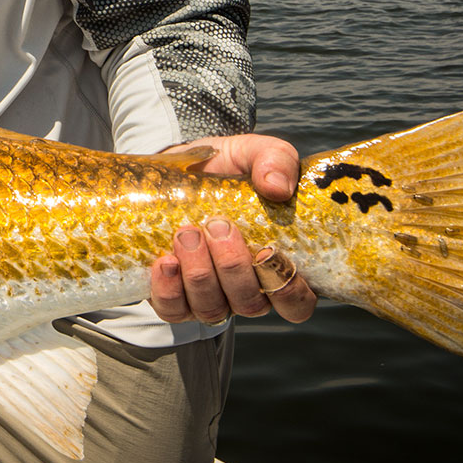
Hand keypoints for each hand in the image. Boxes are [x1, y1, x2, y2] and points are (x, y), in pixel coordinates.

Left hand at [148, 133, 317, 325]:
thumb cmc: (228, 169)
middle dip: (232, 267)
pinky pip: (173, 309)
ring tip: (187, 233)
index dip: (287, 290)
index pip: (297, 303)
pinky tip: (165, 261)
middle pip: (250, 305)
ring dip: (199, 274)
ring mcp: (209, 296)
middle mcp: (246, 289)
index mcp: (277, 265)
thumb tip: (277, 187)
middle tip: (217, 225)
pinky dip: (168, 289)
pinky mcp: (174, 295)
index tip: (266, 251)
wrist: (178, 169)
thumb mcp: (254, 153)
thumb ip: (275, 160)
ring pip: (211, 309)